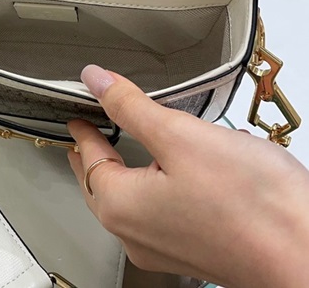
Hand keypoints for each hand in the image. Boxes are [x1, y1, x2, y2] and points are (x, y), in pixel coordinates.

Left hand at [68, 66, 308, 287]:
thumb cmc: (254, 206)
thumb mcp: (180, 135)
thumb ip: (131, 107)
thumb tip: (97, 80)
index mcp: (121, 207)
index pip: (87, 158)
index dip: (82, 131)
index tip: (78, 117)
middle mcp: (136, 236)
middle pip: (102, 186)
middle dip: (95, 156)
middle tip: (90, 135)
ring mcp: (166, 250)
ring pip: (130, 203)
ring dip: (124, 173)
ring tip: (123, 151)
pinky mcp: (195, 252)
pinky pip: (159, 215)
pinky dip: (153, 190)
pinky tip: (169, 176)